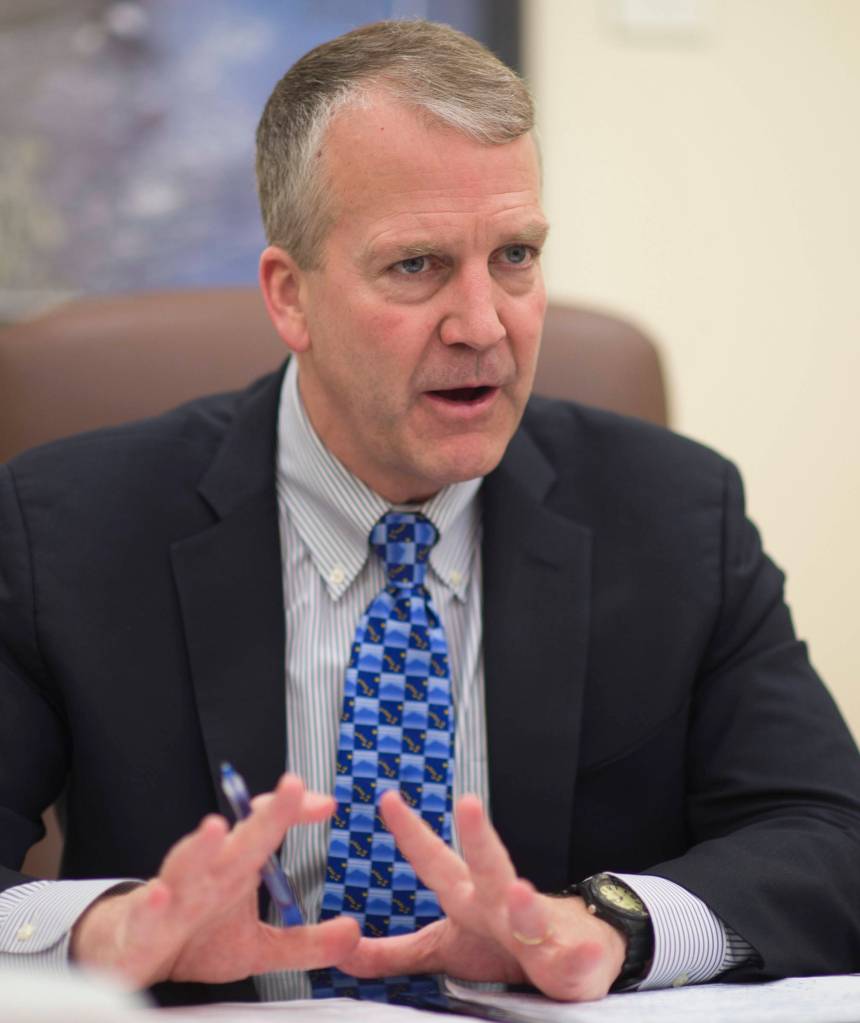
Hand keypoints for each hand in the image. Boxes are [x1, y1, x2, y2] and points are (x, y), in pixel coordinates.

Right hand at [70, 774, 359, 987]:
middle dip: (266, 813)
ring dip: (199, 846)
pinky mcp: (142, 928)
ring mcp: (173, 896)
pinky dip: (152, 906)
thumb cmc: (194, 938)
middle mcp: (208, 873)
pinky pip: (147, 915)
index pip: (267, 828)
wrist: (132, 954)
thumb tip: (353, 935)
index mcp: (235, 868)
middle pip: (239, 837)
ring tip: (215, 828)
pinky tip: (161, 897)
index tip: (327, 804)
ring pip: (186, 864)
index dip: (293, 812)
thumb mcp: (257, 946)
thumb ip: (305, 942)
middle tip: (292, 787)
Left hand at [339, 792, 625, 1000]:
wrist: (574, 949)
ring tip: (519, 892)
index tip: (388, 798)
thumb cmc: (502, 942)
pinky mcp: (568, 960)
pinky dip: (573, 959)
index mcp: (467, 895)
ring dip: (525, 903)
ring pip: (530, 912)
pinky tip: (575, 956)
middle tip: (467, 803)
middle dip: (477, 835)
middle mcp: (500, 901)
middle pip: (488, 864)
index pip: (434, 858)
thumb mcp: (442, 947)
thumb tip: (344, 952)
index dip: (410, 831)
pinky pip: (569, 962)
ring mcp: (536, 927)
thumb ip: (395, 952)